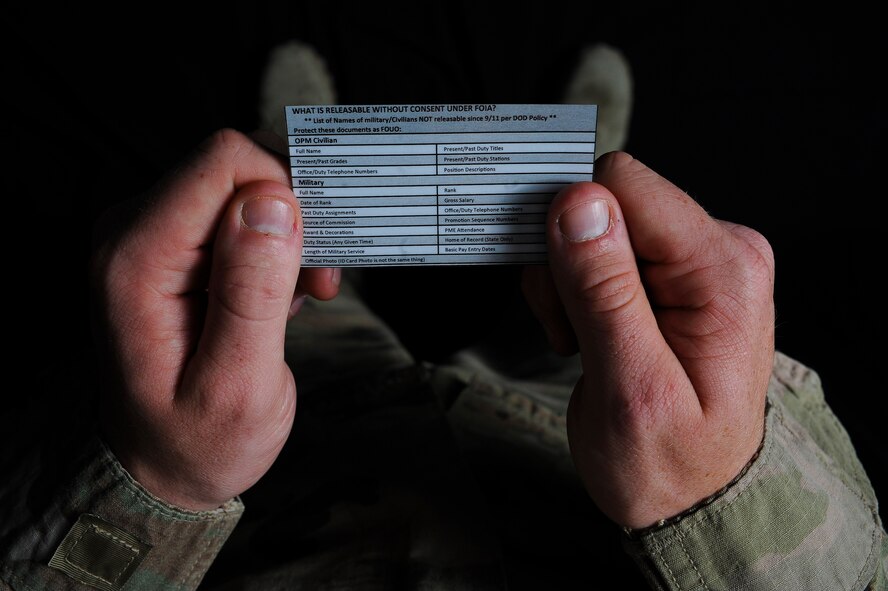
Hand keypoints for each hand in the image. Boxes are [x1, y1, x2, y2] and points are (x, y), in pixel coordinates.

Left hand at [90, 129, 339, 509]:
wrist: (161, 465)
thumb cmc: (197, 441)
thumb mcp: (237, 385)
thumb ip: (252, 293)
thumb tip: (274, 203)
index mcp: (138, 261)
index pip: (224, 163)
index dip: (286, 192)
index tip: (317, 252)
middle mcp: (134, 232)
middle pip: (235, 167)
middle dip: (294, 213)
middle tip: (319, 280)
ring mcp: (153, 235)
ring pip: (243, 187)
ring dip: (291, 233)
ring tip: (305, 294)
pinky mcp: (174, 245)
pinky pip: (239, 213)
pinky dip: (276, 245)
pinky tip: (284, 294)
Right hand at [523, 152, 774, 527]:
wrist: (693, 498)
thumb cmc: (671, 462)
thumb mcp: (631, 387)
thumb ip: (604, 291)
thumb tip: (577, 202)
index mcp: (722, 267)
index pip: (624, 186)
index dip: (572, 228)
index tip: (562, 294)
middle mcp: (719, 249)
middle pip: (607, 202)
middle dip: (567, 261)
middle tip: (572, 328)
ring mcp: (697, 261)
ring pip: (595, 225)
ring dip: (567, 280)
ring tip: (581, 339)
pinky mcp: (673, 274)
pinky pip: (603, 250)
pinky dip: (576, 289)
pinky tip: (587, 333)